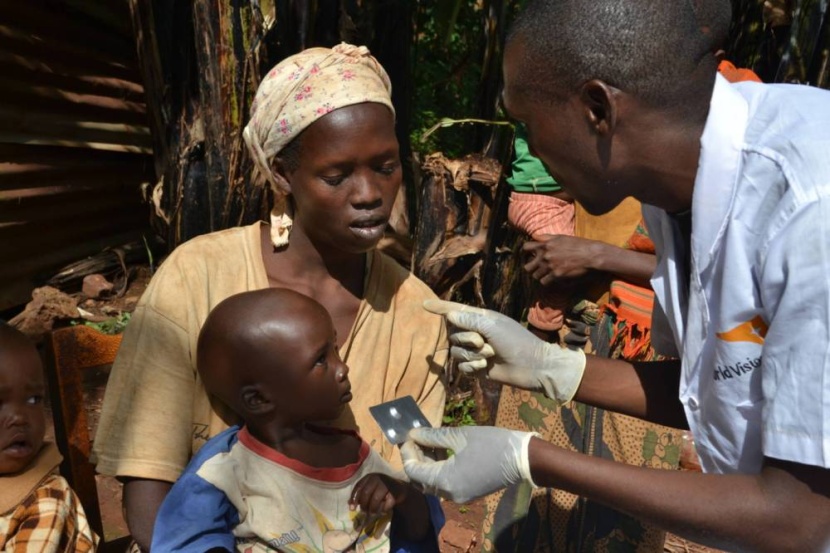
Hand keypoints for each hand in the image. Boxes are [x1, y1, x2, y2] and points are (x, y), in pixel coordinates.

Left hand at [350, 473, 406, 516]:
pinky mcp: (394, 492)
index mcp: (369, 477)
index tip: (352, 509)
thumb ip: (360, 495)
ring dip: (373, 509)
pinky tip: (383, 512)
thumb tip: (349, 503)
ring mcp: (386, 484)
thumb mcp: (369, 489)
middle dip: (364, 505)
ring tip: (372, 513)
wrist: (398, 487)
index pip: (358, 487)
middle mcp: (377, 478)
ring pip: (375, 499)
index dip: (354, 498)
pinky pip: (387, 503)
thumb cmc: (380, 489)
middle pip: (366, 493)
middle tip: (364, 512)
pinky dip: (384, 509)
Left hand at [401, 426, 536, 502]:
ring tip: (427, 440)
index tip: (407, 435)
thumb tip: (413, 434)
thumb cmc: (492, 444)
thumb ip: (433, 436)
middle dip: (415, 458)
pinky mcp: (467, 493)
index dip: (407, 452)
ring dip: (426, 463)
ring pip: (432, 483)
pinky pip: (445, 484)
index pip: (413, 470)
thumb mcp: (459, 436)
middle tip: (415, 437)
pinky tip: (441, 450)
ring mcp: (459, 496)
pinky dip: (438, 469)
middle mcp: (450, 494)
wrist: (523, 459)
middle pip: (420, 479)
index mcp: (446, 480)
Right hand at [424, 299, 585, 402]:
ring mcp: (476, 351)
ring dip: (471, 355)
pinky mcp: (477, 368)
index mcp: (481, 318)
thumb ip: (469, 320)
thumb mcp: (493, 326)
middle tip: (486, 343)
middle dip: (467, 339)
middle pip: (454, 334)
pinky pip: (461, 366)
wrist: (532, 367)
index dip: (440, 307)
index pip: (456, 311)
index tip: (424, 303)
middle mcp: (476, 333)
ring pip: (456, 352)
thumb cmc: (517, 342)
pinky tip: (484, 368)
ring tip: (489, 356)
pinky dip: (471, 367)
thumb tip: (449, 315)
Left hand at [523, 235, 602, 284]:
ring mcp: (550, 266)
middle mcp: (545, 255)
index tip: (528, 256)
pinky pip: (545, 282)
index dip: (525, 253)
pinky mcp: (557, 275)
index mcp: (545, 244)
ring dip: (540, 276)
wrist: (592, 255)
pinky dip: (547, 281)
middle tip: (537, 269)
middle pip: (527, 267)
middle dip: (531, 268)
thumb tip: (534, 236)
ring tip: (546, 274)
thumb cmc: (579, 244)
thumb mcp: (561, 237)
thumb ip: (546, 237)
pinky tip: (552, 279)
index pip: (525, 248)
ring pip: (535, 276)